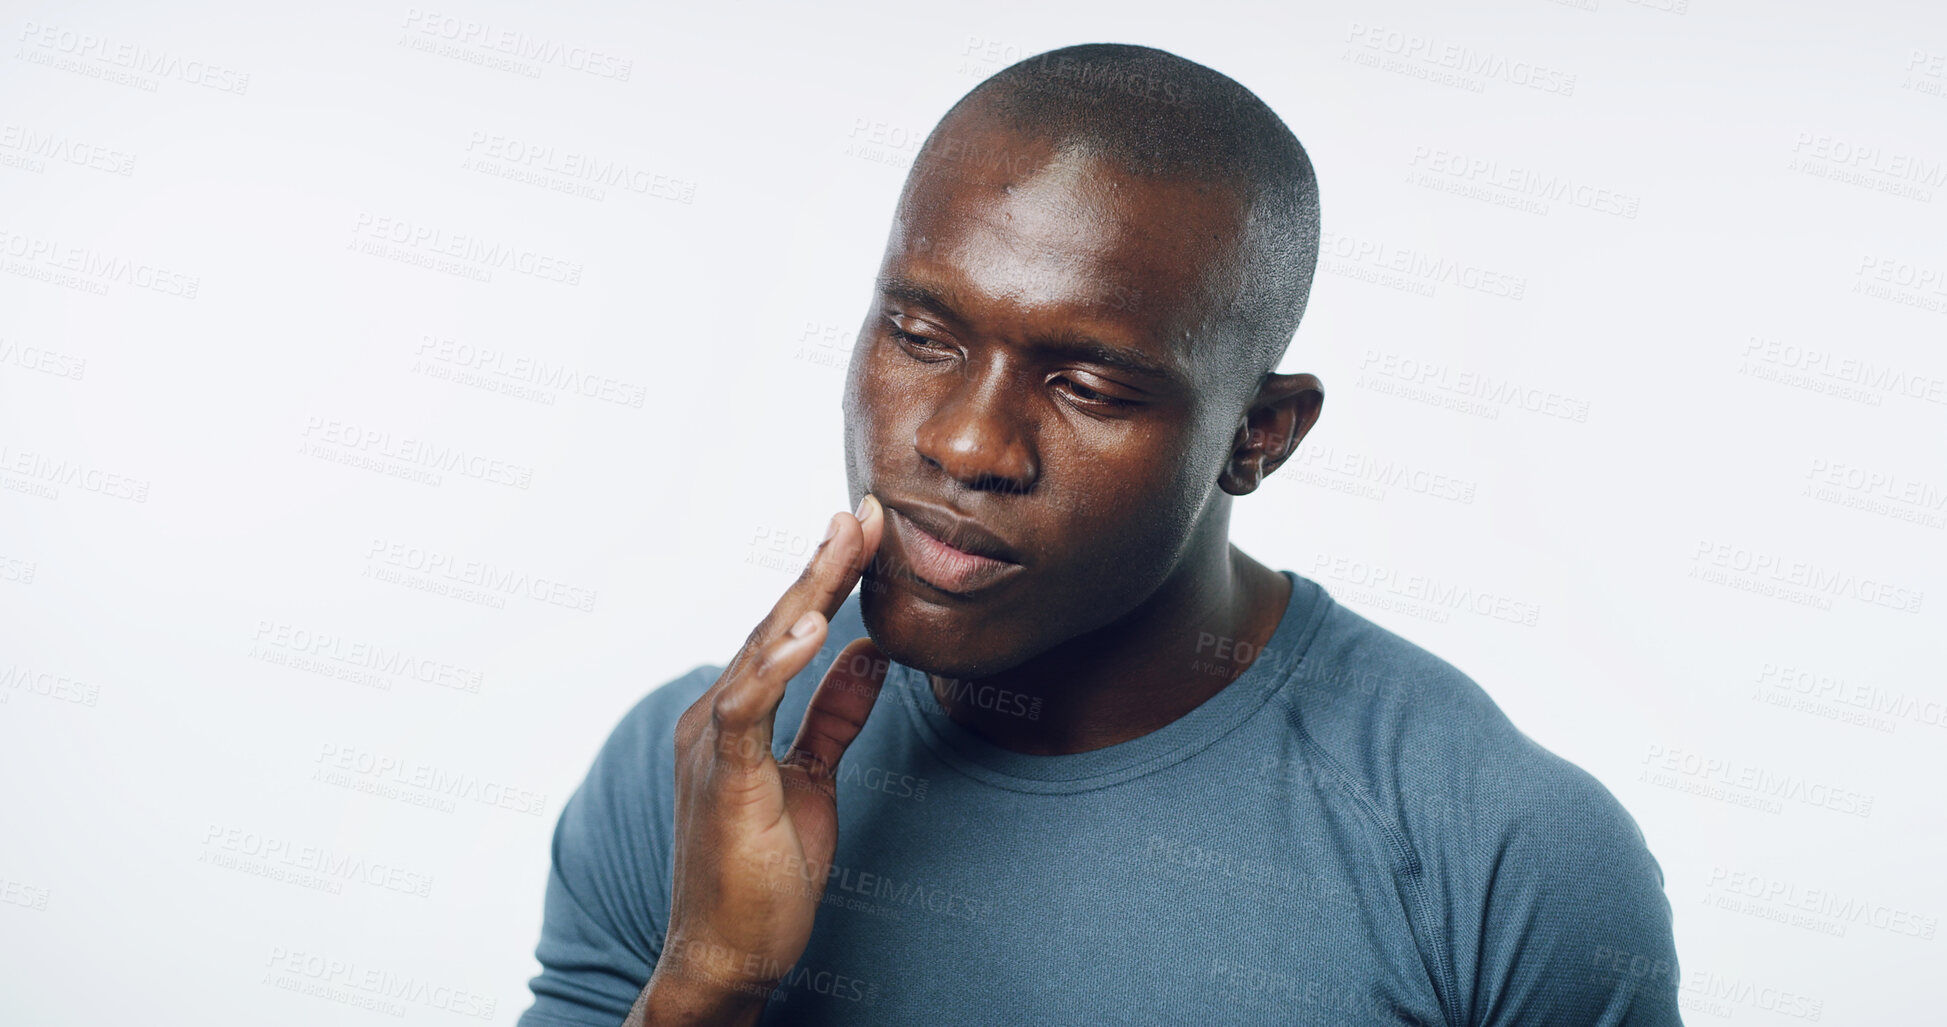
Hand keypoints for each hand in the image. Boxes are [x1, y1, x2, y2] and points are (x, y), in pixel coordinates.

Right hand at [637, 495, 889, 1024]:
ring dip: (808, 592)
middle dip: (824, 565)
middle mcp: (714, 715)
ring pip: (763, 650)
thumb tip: (868, 654)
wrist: (726, 956)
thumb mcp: (813, 779)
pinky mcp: (721, 778)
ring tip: (849, 542)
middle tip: (867, 512)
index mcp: (735, 714)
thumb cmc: (761, 875)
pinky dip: (779, 663)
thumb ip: (834, 716)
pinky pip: (748, 708)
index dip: (828, 578)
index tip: (868, 530)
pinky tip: (814, 627)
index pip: (787, 629)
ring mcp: (711, 744)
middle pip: (776, 624)